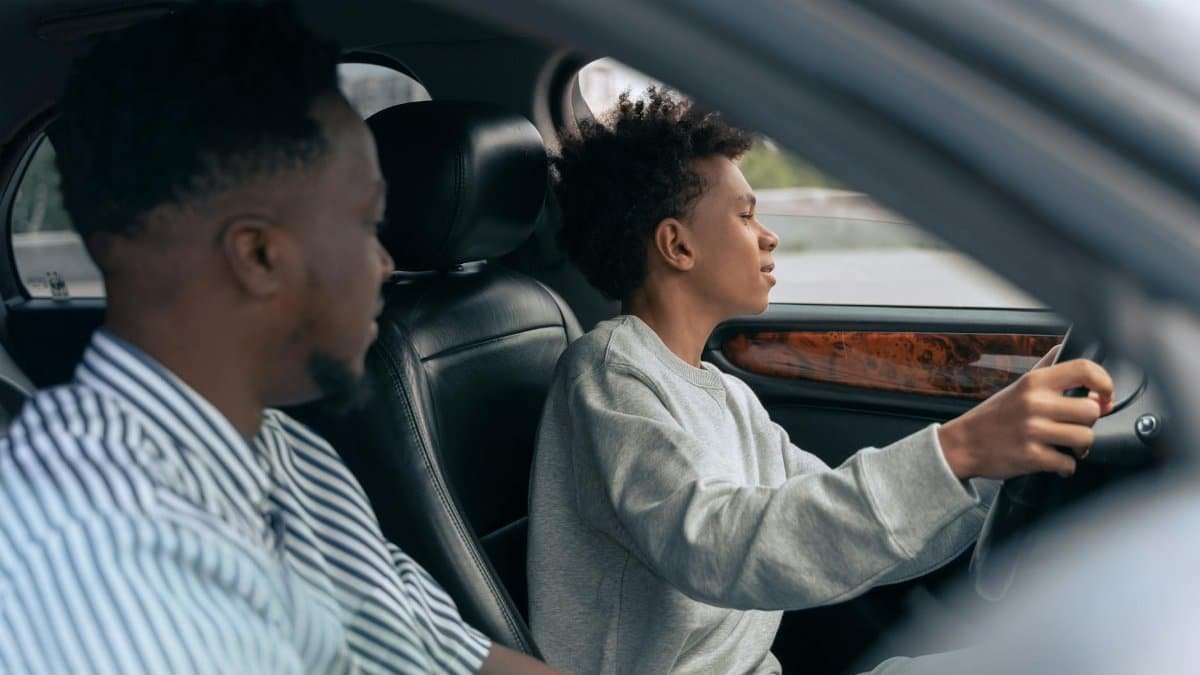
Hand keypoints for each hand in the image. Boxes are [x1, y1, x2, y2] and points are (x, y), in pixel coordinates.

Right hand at [937, 346, 1114, 479]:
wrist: (963, 443)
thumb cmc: (994, 415)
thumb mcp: (1017, 385)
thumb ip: (1045, 367)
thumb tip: (1064, 348)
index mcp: (1035, 382)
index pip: (1084, 370)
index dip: (1105, 383)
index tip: (1105, 395)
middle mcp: (1035, 403)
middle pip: (1091, 410)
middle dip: (1089, 422)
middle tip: (1076, 426)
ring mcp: (1033, 431)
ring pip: (1085, 438)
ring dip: (1080, 446)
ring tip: (1066, 445)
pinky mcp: (1031, 457)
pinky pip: (1068, 463)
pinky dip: (1065, 466)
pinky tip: (1054, 460)